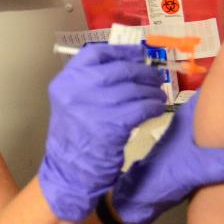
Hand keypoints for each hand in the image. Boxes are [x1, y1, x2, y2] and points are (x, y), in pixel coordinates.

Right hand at [39, 44, 166, 221]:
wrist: (69, 172)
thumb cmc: (75, 136)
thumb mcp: (72, 102)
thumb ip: (91, 82)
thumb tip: (130, 63)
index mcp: (64, 81)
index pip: (95, 54)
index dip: (120, 51)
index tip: (138, 54)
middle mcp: (76, 90)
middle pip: (119, 69)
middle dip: (142, 72)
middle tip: (155, 76)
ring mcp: (93, 108)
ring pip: (133, 89)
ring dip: (151, 91)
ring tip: (158, 94)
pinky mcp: (111, 127)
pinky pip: (140, 108)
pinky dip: (152, 106)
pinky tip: (157, 108)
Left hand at [110, 91, 223, 223]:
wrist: (141, 199)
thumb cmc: (161, 178)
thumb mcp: (190, 171)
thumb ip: (217, 165)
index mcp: (189, 115)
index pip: (215, 88)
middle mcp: (193, 119)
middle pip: (222, 101)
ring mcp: (195, 134)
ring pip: (221, 117)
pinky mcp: (196, 149)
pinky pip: (219, 133)